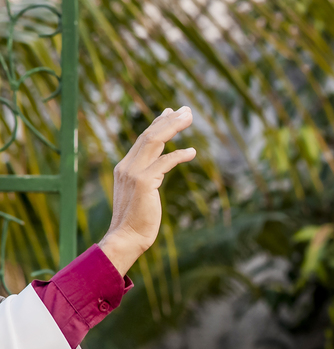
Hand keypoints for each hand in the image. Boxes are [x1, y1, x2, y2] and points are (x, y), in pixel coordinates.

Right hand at [100, 107, 196, 275]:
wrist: (126, 238)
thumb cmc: (137, 221)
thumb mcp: (142, 194)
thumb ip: (149, 179)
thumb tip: (159, 170)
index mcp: (125, 167)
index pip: (143, 139)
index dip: (158, 124)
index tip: (170, 112)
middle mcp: (127, 166)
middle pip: (149, 135)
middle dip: (169, 120)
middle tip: (186, 110)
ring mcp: (134, 173)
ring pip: (154, 141)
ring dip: (173, 127)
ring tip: (189, 117)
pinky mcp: (143, 182)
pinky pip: (164, 162)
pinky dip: (179, 155)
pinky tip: (192, 152)